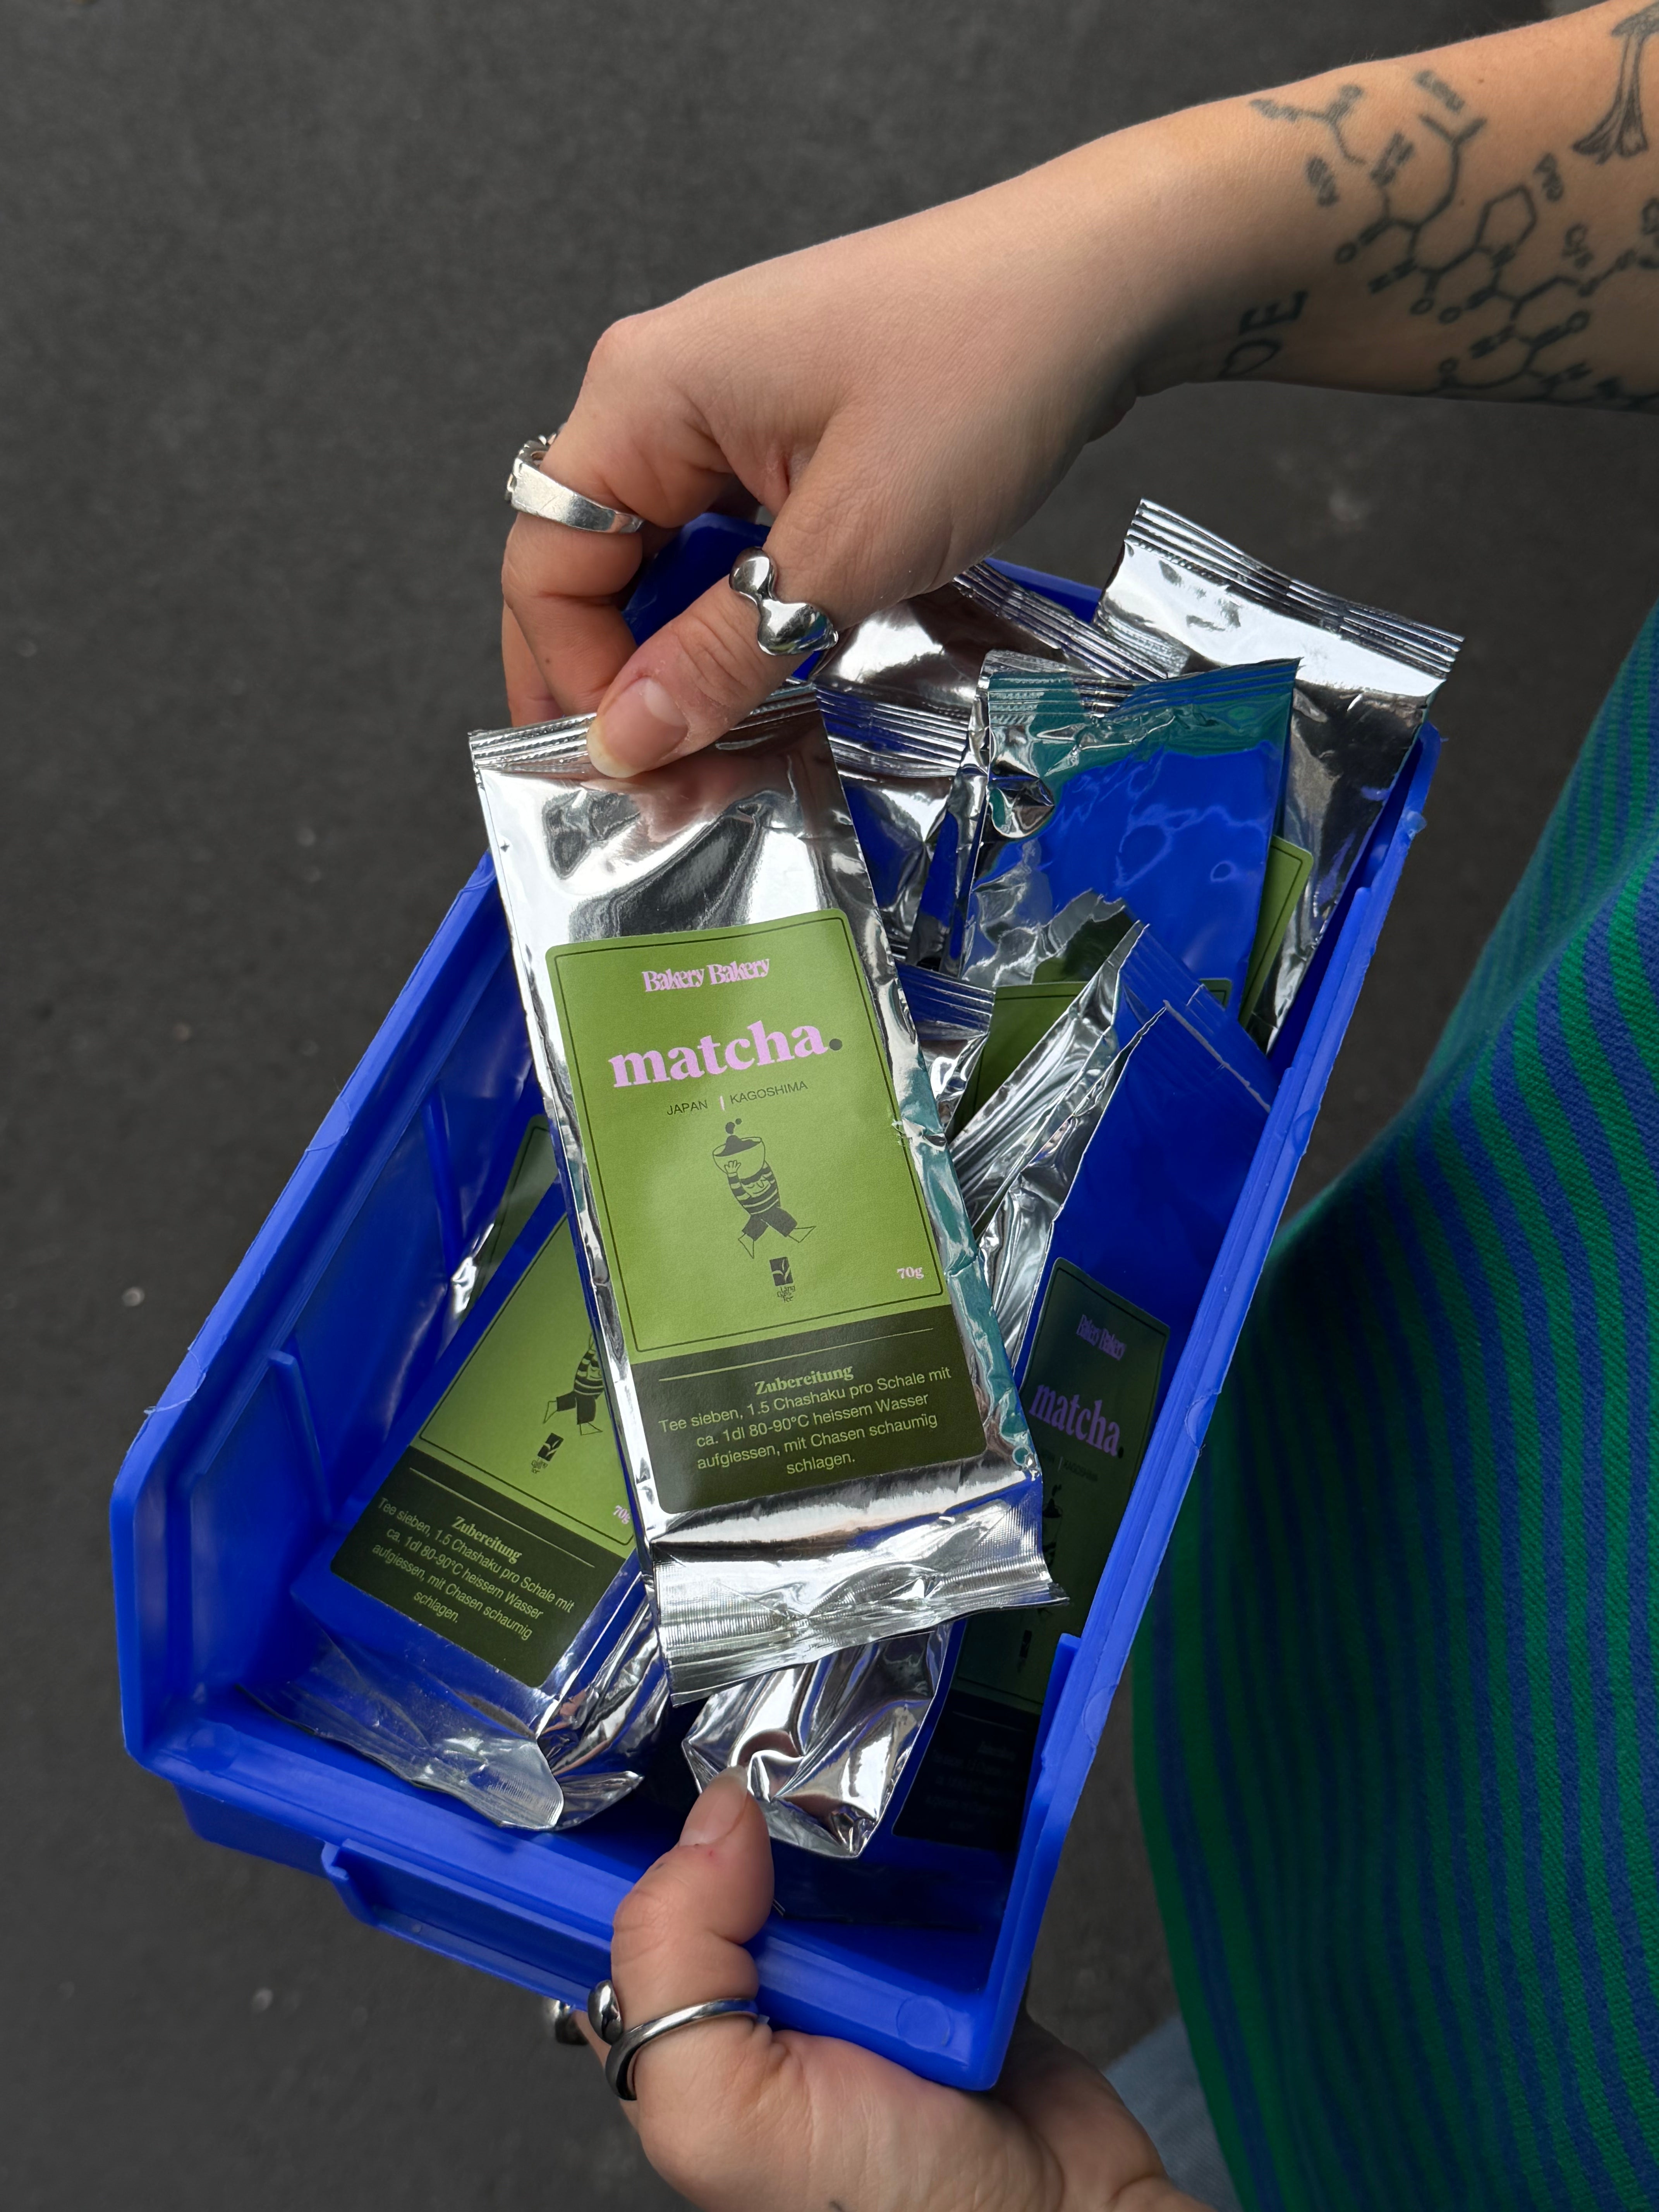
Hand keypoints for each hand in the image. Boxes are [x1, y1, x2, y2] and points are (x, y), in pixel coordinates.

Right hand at [501, 136, 1192, 770]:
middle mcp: (664, 397)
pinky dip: (749, 623)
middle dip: (629, 690)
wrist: (1103, 281)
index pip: (547, 568)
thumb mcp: (851, 541)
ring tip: (739, 754)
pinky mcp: (787, 440)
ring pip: (668, 574)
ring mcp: (726, 416)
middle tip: (684, 791)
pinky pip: (732, 551)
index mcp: (643, 394)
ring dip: (693, 667)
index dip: (573, 684)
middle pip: (596, 576)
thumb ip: (723, 650)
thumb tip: (623, 741)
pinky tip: (786, 680)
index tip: (635, 775)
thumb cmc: (984, 370)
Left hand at [577, 1772, 1210, 2211]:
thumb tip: (713, 1815)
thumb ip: (674, 1970)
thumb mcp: (723, 2116)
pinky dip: (938, 1821)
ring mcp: (856, 1957)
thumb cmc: (885, 2210)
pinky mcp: (942, 1936)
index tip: (653, 1726)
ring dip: (856, 1796)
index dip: (630, 1813)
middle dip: (755, 1786)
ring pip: (832, 1831)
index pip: (623, 1891)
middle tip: (779, 1727)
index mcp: (682, 2020)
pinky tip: (931, 1787)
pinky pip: (929, 1847)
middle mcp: (758, 1983)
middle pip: (729, 1840)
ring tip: (863, 1750)